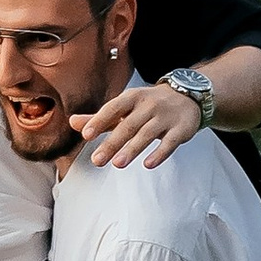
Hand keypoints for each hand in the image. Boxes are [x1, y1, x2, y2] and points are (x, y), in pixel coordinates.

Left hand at [73, 78, 203, 169]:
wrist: (188, 96)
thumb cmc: (149, 104)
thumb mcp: (125, 107)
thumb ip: (100, 117)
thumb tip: (72, 122)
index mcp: (131, 98)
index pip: (113, 108)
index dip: (99, 121)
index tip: (86, 135)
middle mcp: (148, 105)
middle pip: (128, 125)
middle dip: (112, 143)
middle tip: (97, 160)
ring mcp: (166, 117)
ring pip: (147, 134)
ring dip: (132, 149)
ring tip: (118, 164)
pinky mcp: (181, 129)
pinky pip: (170, 142)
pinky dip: (159, 153)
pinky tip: (148, 164)